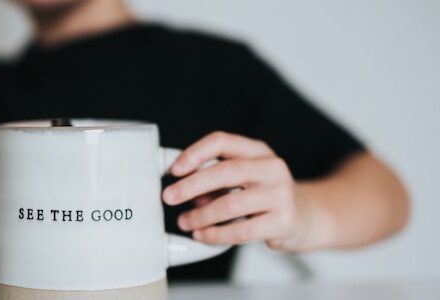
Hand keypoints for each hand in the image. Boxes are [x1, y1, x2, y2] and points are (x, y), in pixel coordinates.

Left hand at [162, 131, 314, 251]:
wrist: (307, 217)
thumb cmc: (266, 196)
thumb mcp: (244, 178)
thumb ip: (215, 180)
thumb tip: (182, 190)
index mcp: (258, 150)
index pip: (221, 141)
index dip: (194, 153)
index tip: (174, 169)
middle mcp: (271, 168)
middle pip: (224, 171)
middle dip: (190, 186)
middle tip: (169, 197)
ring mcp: (281, 194)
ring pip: (230, 203)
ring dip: (200, 215)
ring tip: (184, 221)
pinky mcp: (283, 221)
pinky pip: (241, 230)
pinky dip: (216, 234)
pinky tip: (202, 235)